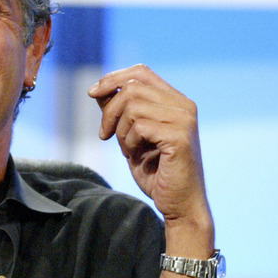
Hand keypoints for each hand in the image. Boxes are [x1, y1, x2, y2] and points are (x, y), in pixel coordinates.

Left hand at [87, 64, 209, 223]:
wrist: (178, 205)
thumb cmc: (155, 172)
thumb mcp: (131, 136)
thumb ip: (120, 112)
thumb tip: (99, 90)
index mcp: (175, 101)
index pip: (141, 72)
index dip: (113, 78)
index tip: (93, 93)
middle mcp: (183, 105)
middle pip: (131, 88)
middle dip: (110, 112)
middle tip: (105, 135)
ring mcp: (184, 119)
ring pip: (132, 107)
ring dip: (120, 131)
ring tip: (128, 149)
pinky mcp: (180, 137)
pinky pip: (139, 127)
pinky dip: (129, 142)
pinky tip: (136, 156)